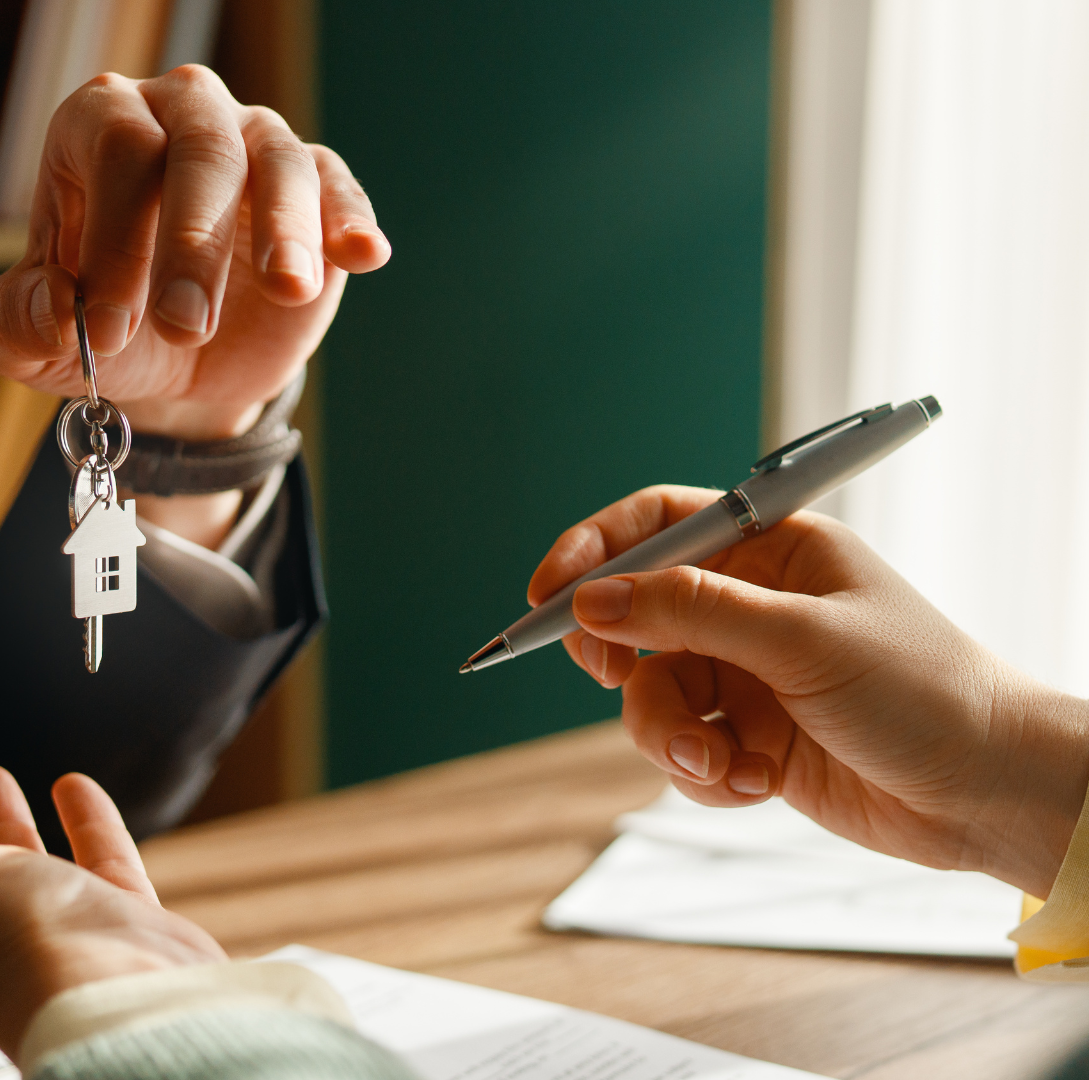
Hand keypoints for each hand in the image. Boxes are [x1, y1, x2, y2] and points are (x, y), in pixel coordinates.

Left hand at [0, 65, 390, 446]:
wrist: (177, 369)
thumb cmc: (100, 330)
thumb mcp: (33, 342)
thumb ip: (19, 324)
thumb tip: (58, 309)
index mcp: (100, 126)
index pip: (115, 148)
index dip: (114, 236)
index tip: (106, 332)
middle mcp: (179, 114)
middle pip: (198, 145)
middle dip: (193, 241)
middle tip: (183, 328)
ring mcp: (253, 144)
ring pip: (275, 159)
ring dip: (280, 228)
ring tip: (285, 289)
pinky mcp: (316, 191)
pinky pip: (336, 187)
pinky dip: (349, 219)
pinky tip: (363, 255)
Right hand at [529, 485, 1088, 897]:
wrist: (988, 794)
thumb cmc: (926, 691)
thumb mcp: (802, 639)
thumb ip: (690, 614)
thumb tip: (591, 602)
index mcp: (775, 549)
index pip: (659, 523)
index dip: (595, 550)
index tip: (548, 593)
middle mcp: (753, 606)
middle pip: (636, 613)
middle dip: (620, 656)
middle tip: (614, 679)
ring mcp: (747, 674)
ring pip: (652, 694)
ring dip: (671, 735)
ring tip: (717, 763)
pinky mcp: (748, 739)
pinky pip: (682, 749)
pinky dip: (704, 772)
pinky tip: (754, 783)